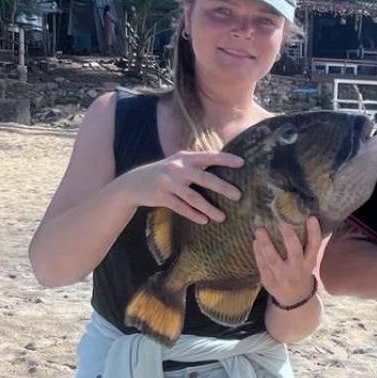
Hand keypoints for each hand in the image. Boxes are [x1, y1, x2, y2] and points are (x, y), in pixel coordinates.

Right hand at [121, 149, 242, 224]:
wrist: (134, 183)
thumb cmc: (165, 174)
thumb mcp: (178, 164)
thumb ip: (197, 164)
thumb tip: (224, 167)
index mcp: (185, 158)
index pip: (209, 156)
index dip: (225, 159)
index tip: (242, 163)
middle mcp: (177, 168)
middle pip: (204, 178)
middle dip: (222, 187)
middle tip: (239, 195)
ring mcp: (168, 182)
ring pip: (193, 197)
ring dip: (209, 208)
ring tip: (222, 218)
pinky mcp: (161, 196)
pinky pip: (180, 207)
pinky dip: (193, 215)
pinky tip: (204, 220)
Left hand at [254, 215, 326, 306]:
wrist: (294, 299)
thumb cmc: (301, 272)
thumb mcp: (307, 261)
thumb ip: (304, 245)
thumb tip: (297, 217)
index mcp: (309, 263)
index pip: (314, 246)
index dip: (314, 232)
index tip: (311, 217)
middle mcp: (297, 270)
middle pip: (295, 252)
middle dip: (289, 238)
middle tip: (282, 223)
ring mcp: (282, 276)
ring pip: (273, 259)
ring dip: (266, 244)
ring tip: (259, 230)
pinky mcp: (269, 281)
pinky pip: (262, 265)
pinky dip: (258, 253)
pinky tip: (255, 242)